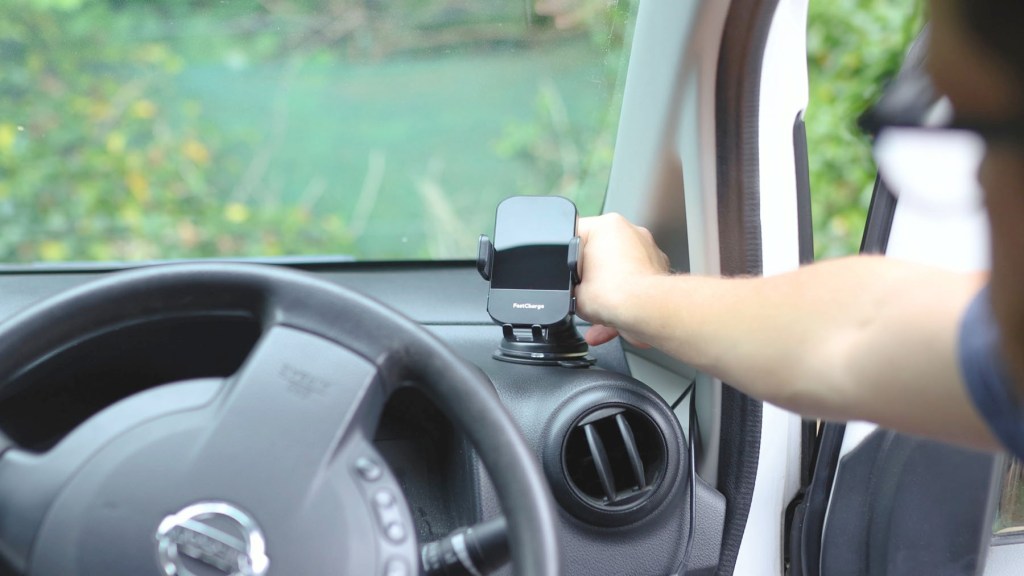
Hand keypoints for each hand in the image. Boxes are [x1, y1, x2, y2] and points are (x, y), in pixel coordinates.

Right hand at [575, 214, 670, 345]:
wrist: (646, 312)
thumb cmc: (614, 293)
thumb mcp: (572, 291)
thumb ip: (571, 286)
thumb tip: (576, 292)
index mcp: (607, 226)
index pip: (577, 236)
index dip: (566, 258)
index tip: (568, 275)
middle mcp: (631, 233)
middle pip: (601, 256)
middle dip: (591, 278)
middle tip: (583, 293)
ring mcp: (648, 252)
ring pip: (619, 274)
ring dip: (608, 295)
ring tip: (597, 314)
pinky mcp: (658, 273)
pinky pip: (634, 287)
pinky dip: (624, 305)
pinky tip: (610, 325)